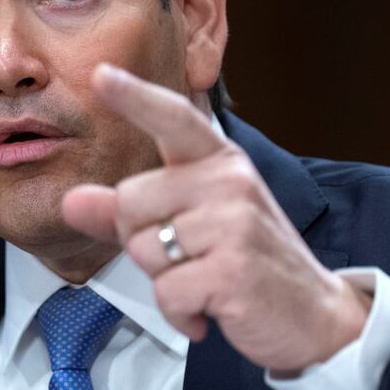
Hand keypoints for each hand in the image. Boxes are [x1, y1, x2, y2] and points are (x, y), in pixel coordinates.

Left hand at [62, 64, 370, 373]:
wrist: (317, 315)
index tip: (100, 73)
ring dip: (164, 280)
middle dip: (142, 240)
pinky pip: (166, 291)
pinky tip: (208, 309)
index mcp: (220, 162)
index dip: (134, 96)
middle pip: (131, 200)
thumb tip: (73, 201)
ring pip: (143, 247)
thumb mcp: (190, 227)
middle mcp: (230, 181)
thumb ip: (129, 212)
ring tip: (204, 281)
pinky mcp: (233, 269)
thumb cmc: (247, 262)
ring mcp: (235, 223)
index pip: (174, 118)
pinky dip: (179, 312)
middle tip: (189, 258)